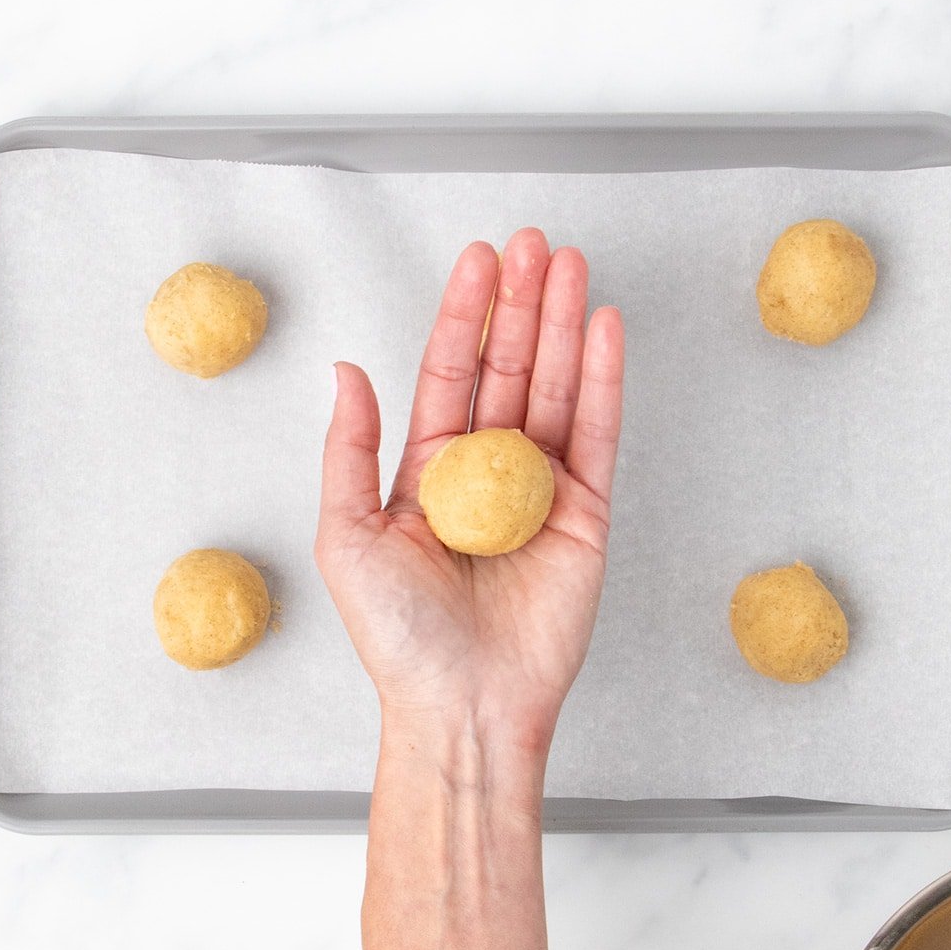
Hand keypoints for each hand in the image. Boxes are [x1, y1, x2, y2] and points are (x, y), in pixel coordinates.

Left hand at [314, 227, 624, 755]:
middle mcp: (486, 470)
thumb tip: (348, 370)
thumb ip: (349, 449)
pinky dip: (603, 380)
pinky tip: (604, 328)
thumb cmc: (398, 635)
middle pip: (507, 368)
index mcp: (428, 470)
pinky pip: (597, 434)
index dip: (464, 314)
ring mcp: (539, 488)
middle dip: (520, 304)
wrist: (466, 705)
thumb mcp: (347, 535)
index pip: (450, 372)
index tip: (480, 260)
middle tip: (534, 244)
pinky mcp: (586, 512)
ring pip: (553, 388)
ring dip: (563, 326)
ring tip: (571, 265)